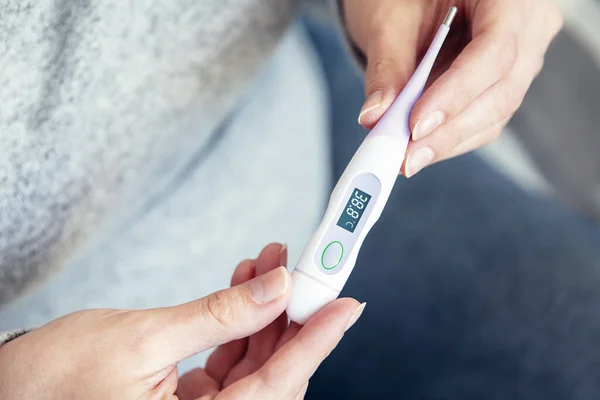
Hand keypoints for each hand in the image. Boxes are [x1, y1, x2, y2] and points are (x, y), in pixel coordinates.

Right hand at [0, 243, 363, 399]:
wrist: (9, 388)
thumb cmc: (56, 377)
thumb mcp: (143, 337)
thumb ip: (218, 315)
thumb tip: (276, 287)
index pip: (277, 385)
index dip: (315, 341)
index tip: (345, 305)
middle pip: (272, 374)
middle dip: (291, 315)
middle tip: (307, 268)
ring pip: (255, 363)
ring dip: (266, 311)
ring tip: (273, 261)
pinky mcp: (187, 397)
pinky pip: (230, 360)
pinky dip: (240, 321)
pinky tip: (247, 284)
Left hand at [344, 0, 562, 176]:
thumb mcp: (391, 19)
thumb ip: (387, 66)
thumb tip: (375, 117)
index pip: (496, 50)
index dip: (456, 94)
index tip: (416, 126)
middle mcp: (528, 26)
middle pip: (501, 91)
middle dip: (449, 131)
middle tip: (406, 158)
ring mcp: (523, 56)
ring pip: (495, 112)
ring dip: (447, 141)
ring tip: (406, 159)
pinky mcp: (505, 82)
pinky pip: (485, 117)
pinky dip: (450, 137)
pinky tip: (419, 149)